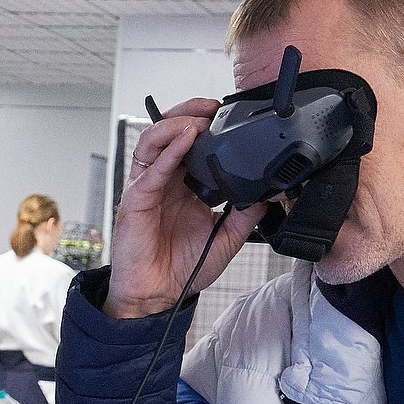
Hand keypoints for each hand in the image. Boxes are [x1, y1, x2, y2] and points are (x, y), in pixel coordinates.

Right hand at [108, 98, 270, 319]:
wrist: (158, 296)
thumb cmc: (182, 268)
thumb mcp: (226, 238)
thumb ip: (245, 214)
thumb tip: (268, 193)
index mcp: (184, 186)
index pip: (192, 143)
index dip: (207, 125)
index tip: (229, 115)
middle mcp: (165, 181)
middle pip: (170, 132)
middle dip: (190, 112)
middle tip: (213, 107)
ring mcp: (148, 187)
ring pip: (153, 140)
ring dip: (176, 124)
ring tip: (198, 120)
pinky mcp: (135, 199)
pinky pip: (150, 169)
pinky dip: (168, 151)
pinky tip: (184, 140)